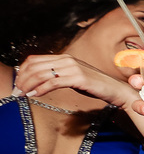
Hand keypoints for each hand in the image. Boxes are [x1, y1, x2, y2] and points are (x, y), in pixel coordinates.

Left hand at [15, 55, 138, 108]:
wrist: (116, 90)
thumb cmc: (96, 86)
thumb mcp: (74, 78)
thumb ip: (59, 75)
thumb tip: (41, 81)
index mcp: (65, 57)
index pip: (35, 60)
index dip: (22, 71)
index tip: (18, 83)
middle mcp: (67, 59)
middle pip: (35, 66)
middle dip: (22, 79)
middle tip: (16, 91)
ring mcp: (73, 68)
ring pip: (41, 74)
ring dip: (28, 84)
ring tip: (22, 94)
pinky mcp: (78, 78)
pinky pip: (53, 82)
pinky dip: (41, 89)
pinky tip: (35, 95)